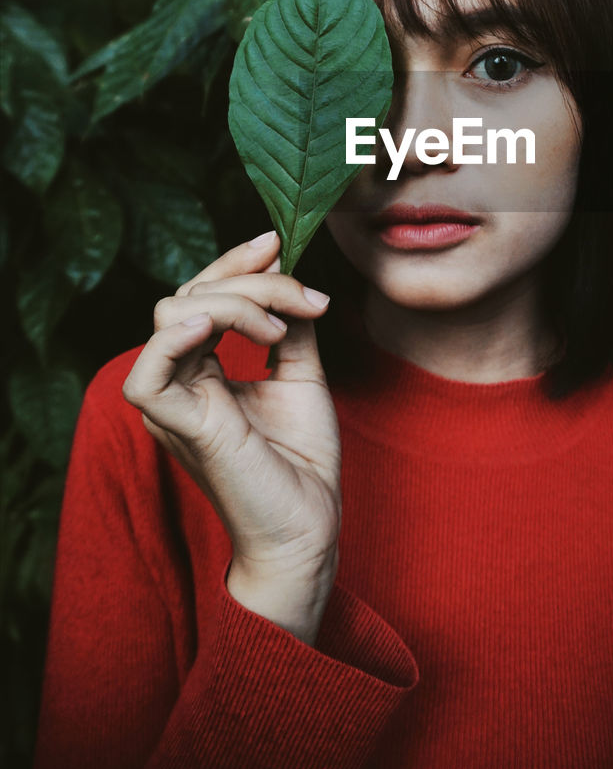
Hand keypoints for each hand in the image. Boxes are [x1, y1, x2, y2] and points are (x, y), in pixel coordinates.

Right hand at [122, 231, 340, 634]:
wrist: (310, 527)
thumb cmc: (301, 462)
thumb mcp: (301, 374)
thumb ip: (289, 324)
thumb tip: (288, 271)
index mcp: (203, 369)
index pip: (201, 294)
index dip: (235, 262)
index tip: (278, 240)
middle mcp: (182, 380)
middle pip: (188, 294)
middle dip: (250, 280)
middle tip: (304, 297)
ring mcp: (175, 403)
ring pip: (172, 316)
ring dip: (234, 302)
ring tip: (281, 328)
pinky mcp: (179, 425)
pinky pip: (147, 374)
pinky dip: (173, 338)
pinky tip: (210, 323)